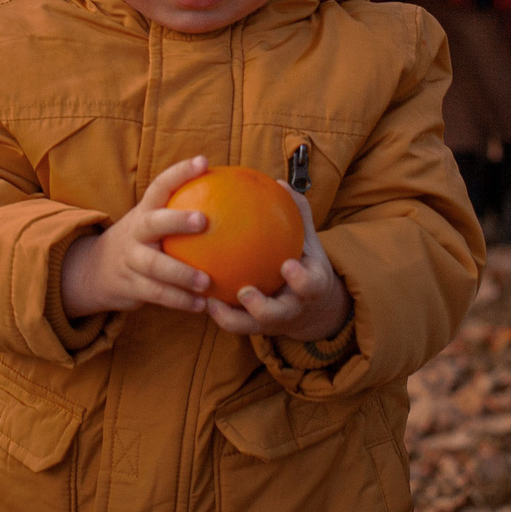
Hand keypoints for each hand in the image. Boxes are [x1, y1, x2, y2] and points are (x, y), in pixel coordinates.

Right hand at [59, 156, 218, 318]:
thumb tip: (233, 199)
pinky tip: (202, 304)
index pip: (160, 186)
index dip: (180, 172)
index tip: (203, 162)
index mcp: (144, 211)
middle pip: (152, 223)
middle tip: (202, 221)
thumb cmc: (141, 241)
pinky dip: (180, 300)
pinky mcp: (131, 286)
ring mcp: (131, 259)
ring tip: (206, 281)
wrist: (94, 271)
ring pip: (154, 265)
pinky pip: (157, 294)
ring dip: (181, 273)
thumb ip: (180, 212)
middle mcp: (136, 232)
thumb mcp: (151, 222)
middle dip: (175, 220)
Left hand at [203, 185, 349, 343]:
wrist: (308, 303)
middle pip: (280, 314)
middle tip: (245, 291)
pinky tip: (199, 297)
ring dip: (232, 318)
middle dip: (263, 307)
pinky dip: (219, 315)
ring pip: (252, 327)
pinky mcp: (254, 328)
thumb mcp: (308, 238)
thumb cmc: (304, 259)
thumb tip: (279, 183)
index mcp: (310, 286)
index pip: (311, 285)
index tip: (288, 264)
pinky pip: (234, 324)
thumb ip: (297, 213)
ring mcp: (272, 322)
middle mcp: (292, 308)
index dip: (301, 279)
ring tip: (211, 301)